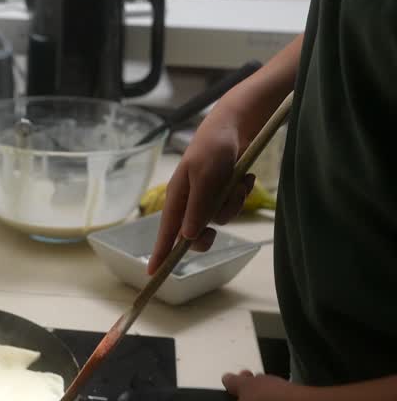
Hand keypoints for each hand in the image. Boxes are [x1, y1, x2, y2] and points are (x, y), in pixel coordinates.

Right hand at [148, 107, 252, 272]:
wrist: (236, 126)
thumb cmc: (213, 149)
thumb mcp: (205, 179)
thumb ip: (197, 208)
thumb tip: (187, 237)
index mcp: (178, 196)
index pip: (166, 231)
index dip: (160, 253)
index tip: (153, 274)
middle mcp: (191, 199)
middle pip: (196, 232)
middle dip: (211, 227)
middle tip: (217, 226)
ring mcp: (208, 196)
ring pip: (220, 218)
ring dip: (233, 203)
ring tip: (238, 183)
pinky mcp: (224, 190)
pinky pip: (233, 204)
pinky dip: (242, 193)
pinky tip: (246, 178)